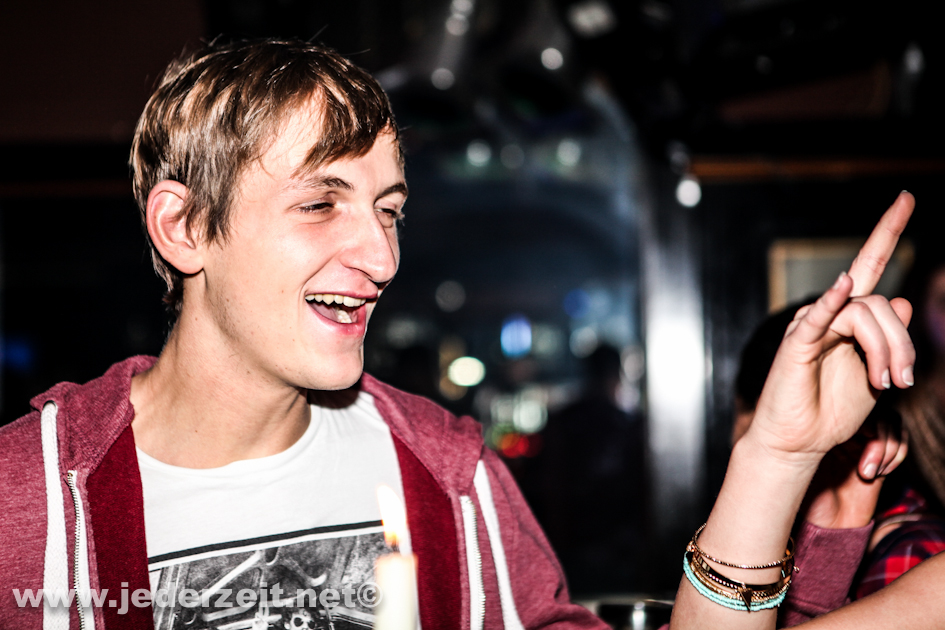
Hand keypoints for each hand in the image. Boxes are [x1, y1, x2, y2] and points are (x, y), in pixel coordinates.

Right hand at [746, 192, 915, 466]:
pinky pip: (819, 317)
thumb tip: (903, 299)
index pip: (871, 264)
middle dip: (904, 342)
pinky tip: (839, 289)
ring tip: (888, 384)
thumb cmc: (833, 410)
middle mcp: (832, 312)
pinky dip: (830, 302)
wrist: (801, 442)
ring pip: (865, 314)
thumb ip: (890, 338)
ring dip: (886, 350)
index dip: (888, 230)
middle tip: (904, 382)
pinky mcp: (798, 343)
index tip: (907, 196)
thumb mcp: (877, 372)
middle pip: (882, 304)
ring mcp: (813, 325)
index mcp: (850, 316)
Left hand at [802, 415, 907, 528]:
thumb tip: (813, 421)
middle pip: (873, 411)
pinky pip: (900, 446)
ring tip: (868, 473)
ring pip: (891, 425)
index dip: (858, 416)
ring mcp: (865, 443)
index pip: (846, 403)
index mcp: (823, 424)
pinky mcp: (882, 459)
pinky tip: (877, 474)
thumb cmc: (806, 494)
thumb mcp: (800, 463)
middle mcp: (846, 429)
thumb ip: (809, 440)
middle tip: (864, 466)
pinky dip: (895, 456)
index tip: (853, 436)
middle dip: (876, 437)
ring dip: (885, 449)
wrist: (826, 522)